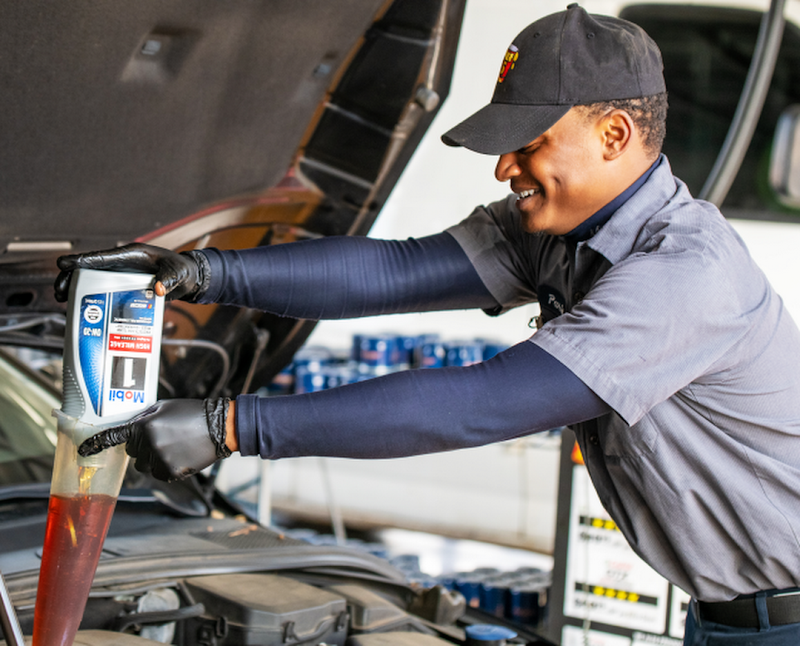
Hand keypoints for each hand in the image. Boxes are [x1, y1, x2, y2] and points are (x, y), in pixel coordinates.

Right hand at [54, 243, 208, 302]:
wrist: (188, 278)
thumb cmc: (182, 270)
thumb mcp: (179, 273)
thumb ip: (170, 279)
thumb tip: (159, 289)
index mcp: (132, 254)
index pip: (103, 257)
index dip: (82, 260)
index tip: (63, 264)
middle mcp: (123, 263)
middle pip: (91, 269)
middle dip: (73, 278)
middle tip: (60, 291)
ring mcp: (122, 275)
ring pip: (93, 280)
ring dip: (78, 289)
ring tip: (63, 300)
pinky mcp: (125, 287)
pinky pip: (104, 291)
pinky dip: (92, 299)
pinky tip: (83, 310)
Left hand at [78, 398, 231, 481]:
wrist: (219, 427)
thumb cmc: (193, 413)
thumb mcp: (164, 407)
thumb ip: (143, 417)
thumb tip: (128, 429)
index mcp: (145, 424)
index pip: (114, 437)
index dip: (96, 444)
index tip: (82, 451)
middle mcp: (149, 443)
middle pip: (133, 453)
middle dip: (144, 447)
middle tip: (164, 438)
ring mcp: (160, 459)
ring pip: (145, 466)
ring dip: (155, 459)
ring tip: (176, 447)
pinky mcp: (171, 472)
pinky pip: (160, 474)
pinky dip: (168, 468)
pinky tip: (181, 456)